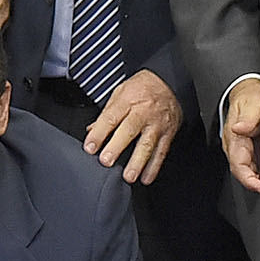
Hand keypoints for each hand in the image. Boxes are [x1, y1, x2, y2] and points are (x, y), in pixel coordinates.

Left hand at [86, 69, 181, 184]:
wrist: (169, 82)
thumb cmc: (142, 87)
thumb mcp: (120, 92)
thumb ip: (107, 112)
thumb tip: (92, 130)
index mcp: (128, 101)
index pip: (111, 117)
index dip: (99, 133)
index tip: (90, 146)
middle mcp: (143, 112)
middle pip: (129, 131)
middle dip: (116, 147)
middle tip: (106, 161)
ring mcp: (156, 124)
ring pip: (147, 144)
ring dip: (138, 162)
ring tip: (129, 176)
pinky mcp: (168, 133)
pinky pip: (161, 151)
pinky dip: (154, 166)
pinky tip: (146, 177)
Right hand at [219, 76, 259, 197]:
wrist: (249, 88)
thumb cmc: (248, 96)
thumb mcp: (251, 102)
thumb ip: (247, 117)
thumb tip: (240, 128)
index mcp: (235, 139)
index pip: (238, 166)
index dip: (250, 180)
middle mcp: (238, 147)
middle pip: (247, 173)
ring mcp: (246, 149)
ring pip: (253, 172)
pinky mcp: (253, 148)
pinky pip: (258, 166)